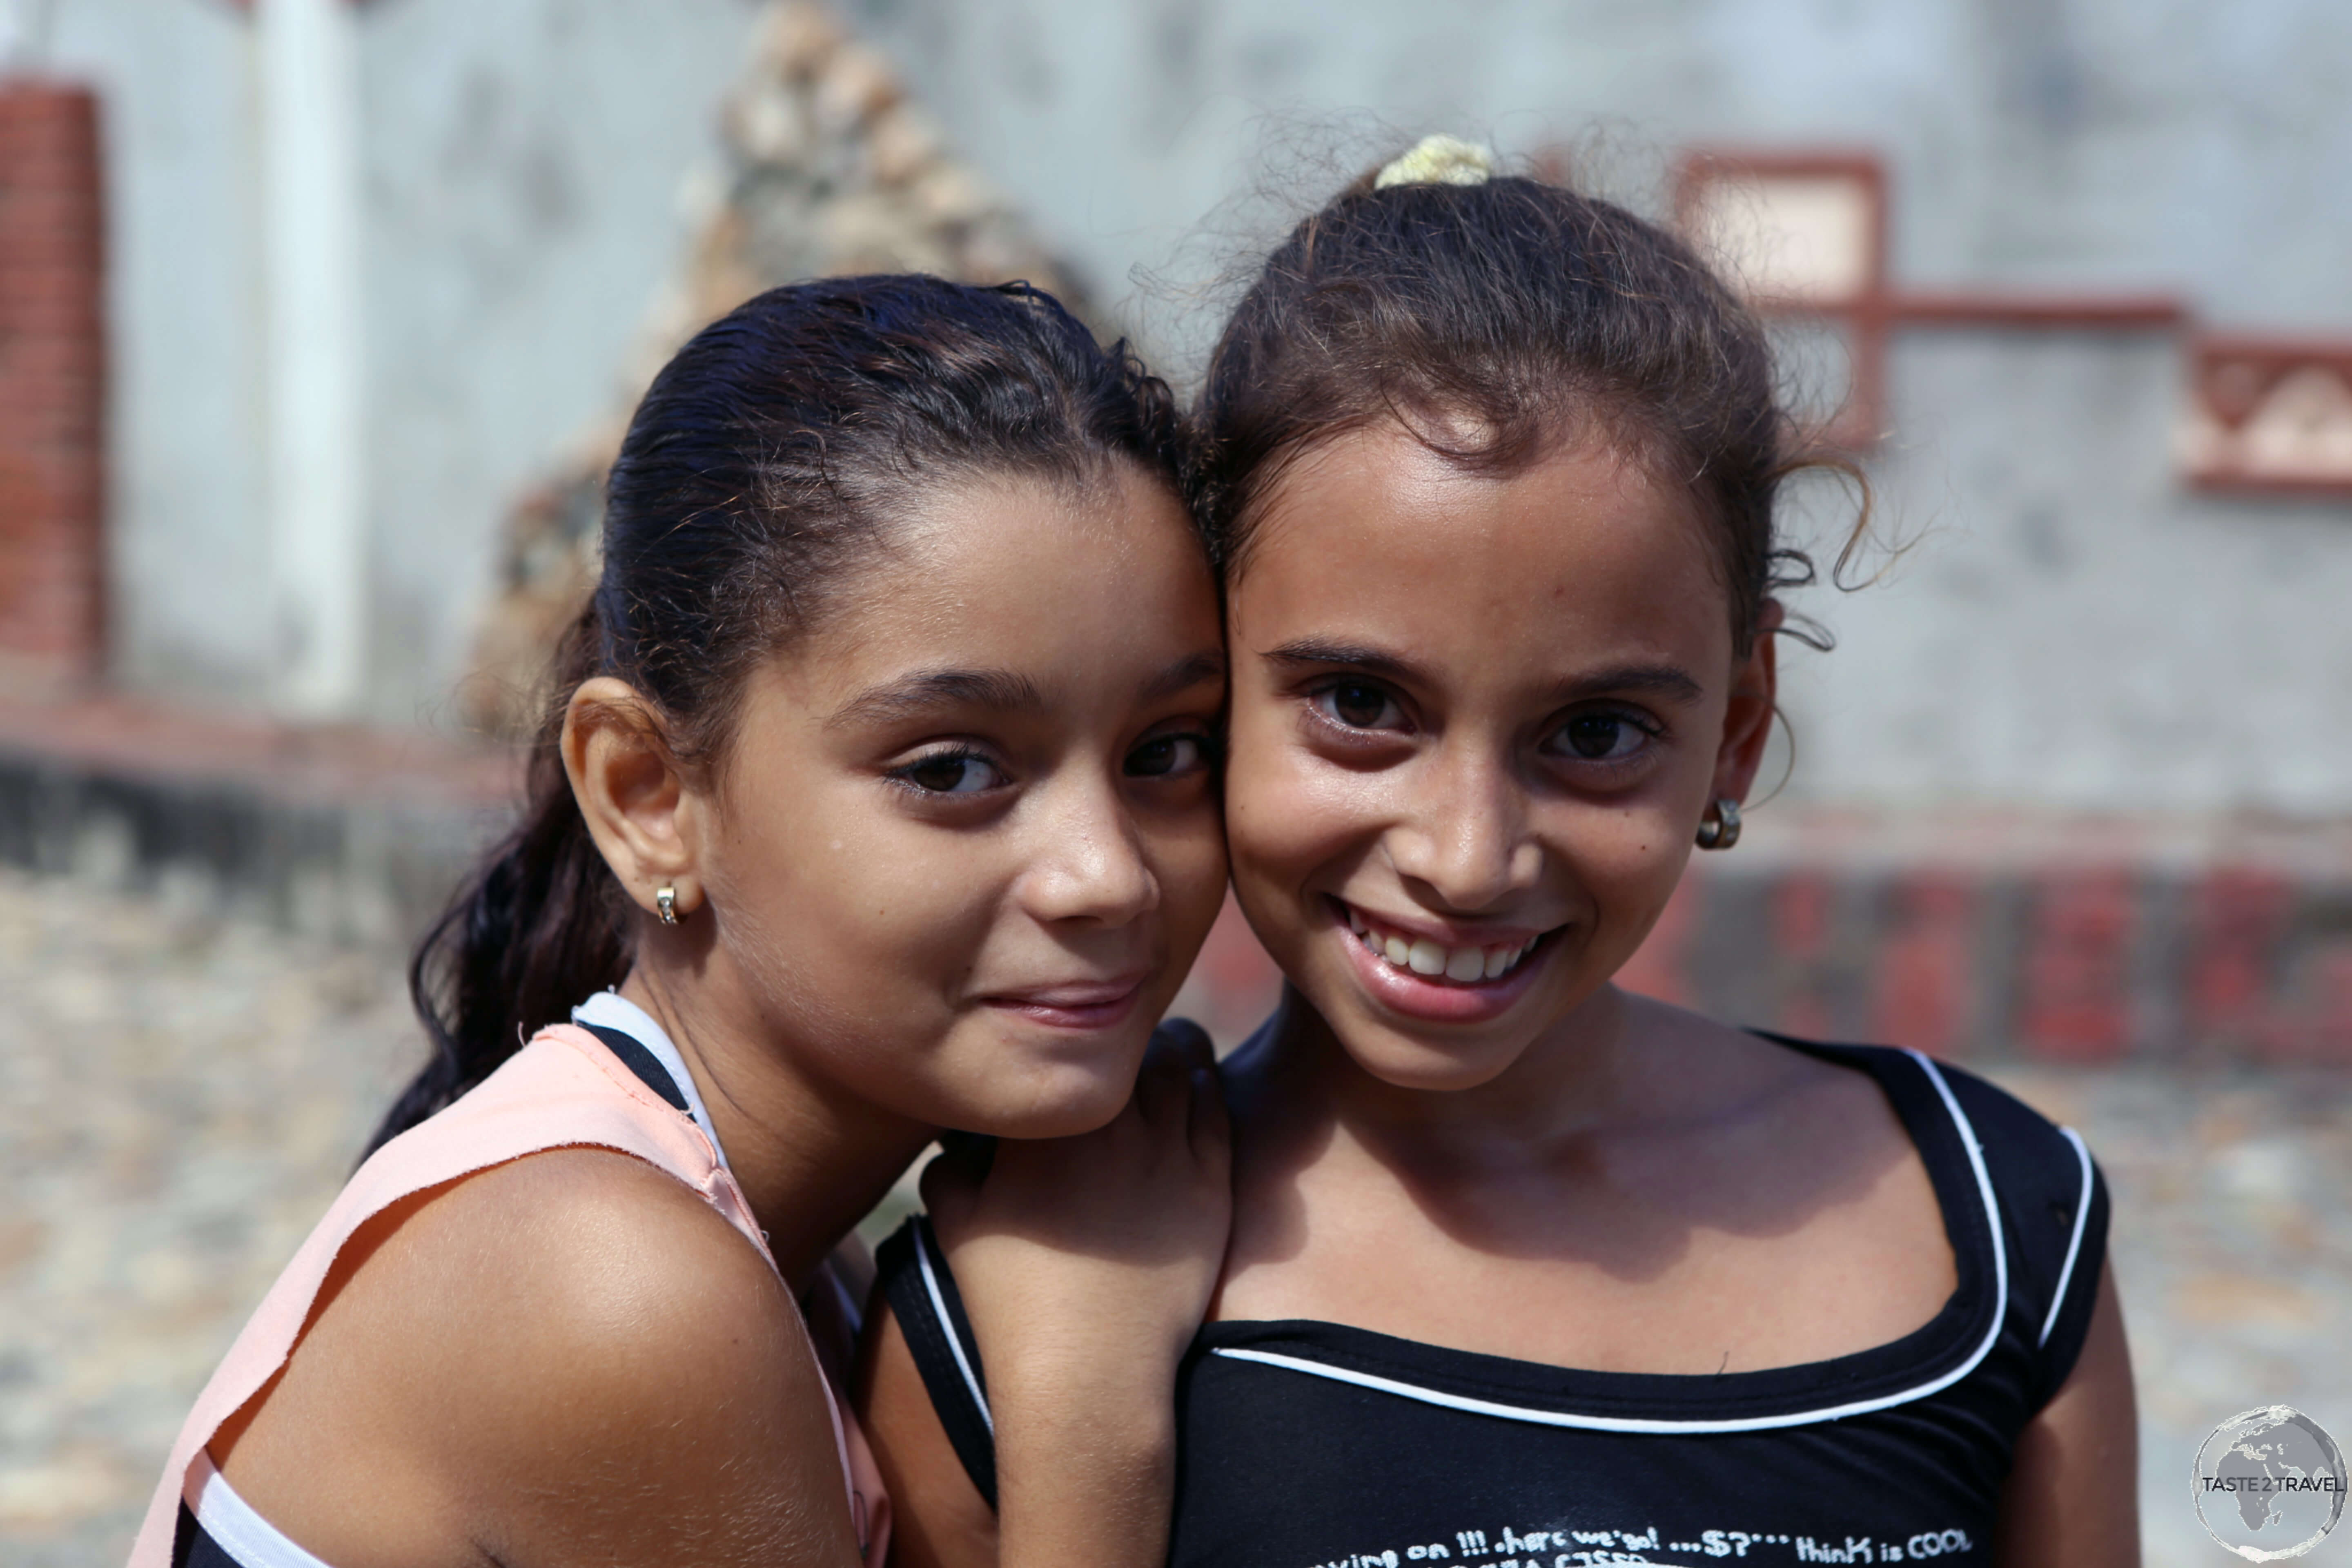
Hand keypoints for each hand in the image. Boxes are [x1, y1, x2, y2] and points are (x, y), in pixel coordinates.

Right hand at [923, 1020, 1229, 1566]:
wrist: (1089, 1369)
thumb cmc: (1013, 1301)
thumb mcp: (958, 1229)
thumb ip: (948, 1173)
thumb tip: (950, 1146)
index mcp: (1044, 1126)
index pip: (1065, 1049)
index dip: (1073, 1039)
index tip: (1074, 1039)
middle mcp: (1110, 1125)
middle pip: (1131, 1046)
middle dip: (1128, 1036)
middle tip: (1126, 1039)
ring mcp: (1167, 1152)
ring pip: (1182, 1067)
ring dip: (1174, 1050)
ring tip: (1169, 1046)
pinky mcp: (1210, 1185)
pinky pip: (1216, 1113)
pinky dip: (1205, 1089)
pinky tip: (1199, 1088)